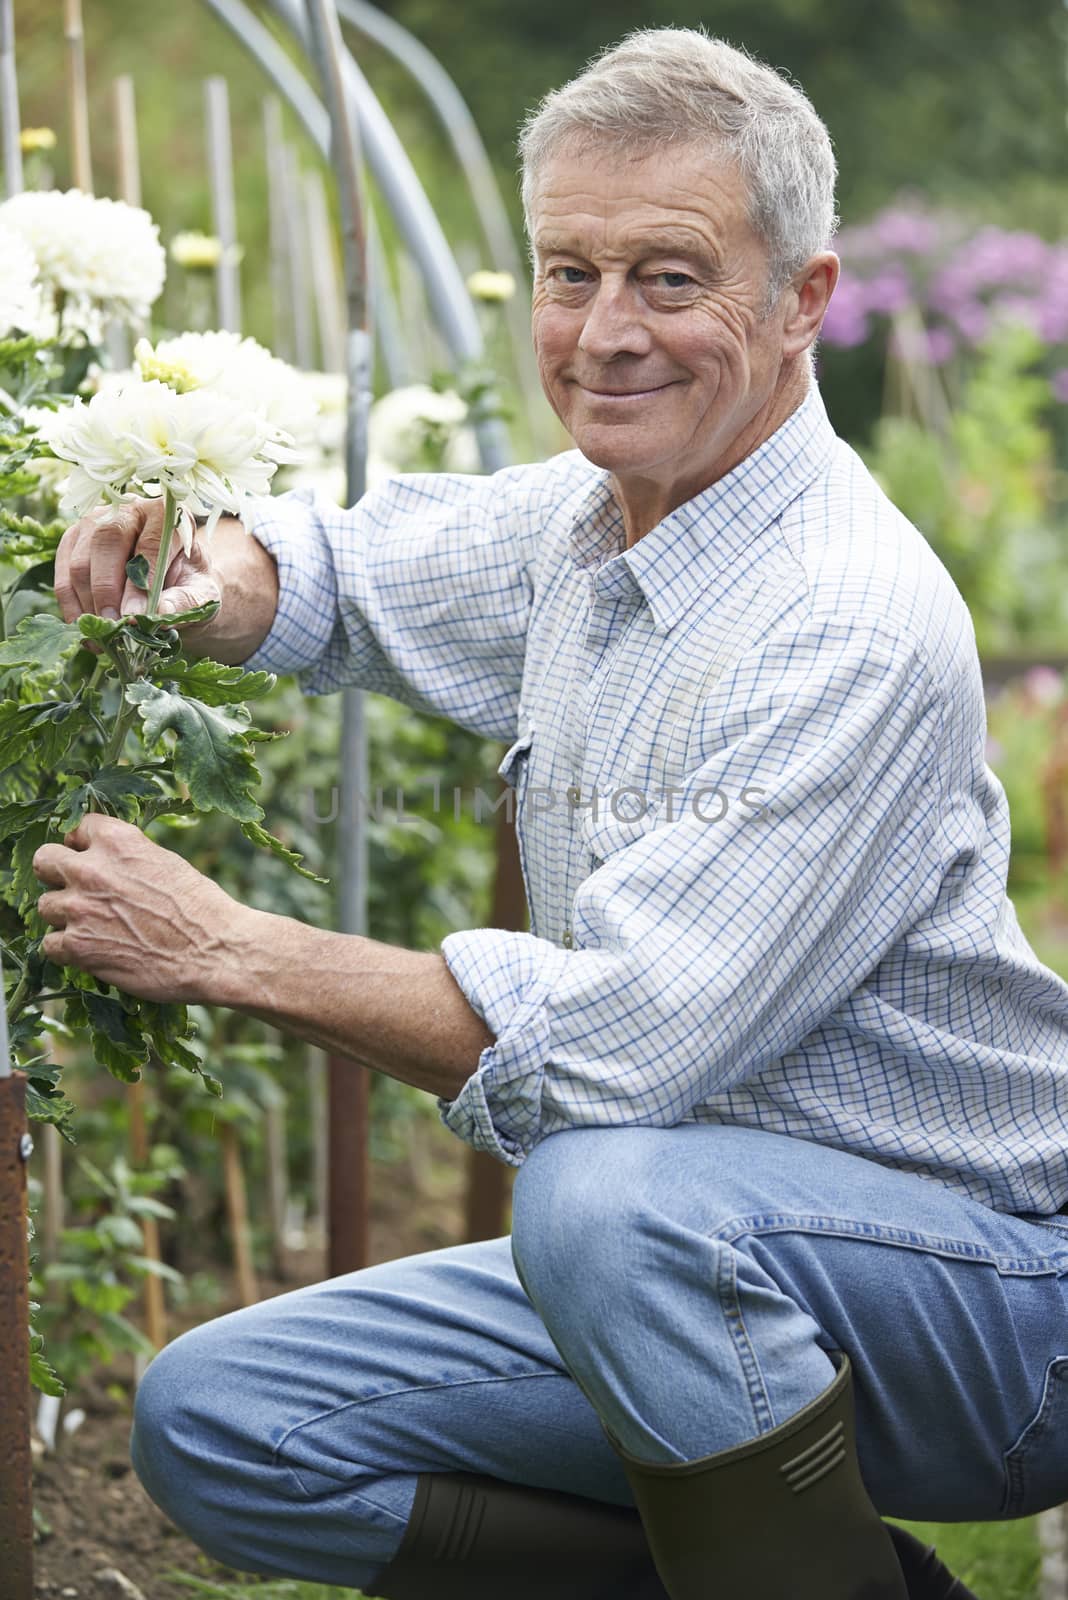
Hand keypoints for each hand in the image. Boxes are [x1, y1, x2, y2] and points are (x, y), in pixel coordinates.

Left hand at [33, 813, 245, 1004]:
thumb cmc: (201, 909)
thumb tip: (109, 863)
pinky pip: (50, 945)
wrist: (214, 951)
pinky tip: (92, 950)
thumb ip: (128, 858)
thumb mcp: (166, 863)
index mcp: (117, 841)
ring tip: (92, 927)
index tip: (91, 858)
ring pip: (45, 906)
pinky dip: (68, 950)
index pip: (79, 827)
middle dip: (57, 873)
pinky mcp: (77, 947)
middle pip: (44, 861)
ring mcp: (79, 908)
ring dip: (65, 916)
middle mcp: (91, 869)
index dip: (84, 845)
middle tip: (76, 890)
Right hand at [55, 497, 221, 625]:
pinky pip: (62, 577)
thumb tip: (158, 614)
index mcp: (166, 515)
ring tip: (104, 635)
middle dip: (107, 590)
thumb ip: (185, 602)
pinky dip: (72, 608)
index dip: (140, 583)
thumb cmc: (190, 584)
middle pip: (106, 542)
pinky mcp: (72, 543)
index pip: (149, 544)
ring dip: (88, 603)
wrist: (175, 580)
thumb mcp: (202, 595)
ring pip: (79, 561)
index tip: (135, 616)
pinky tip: (89, 632)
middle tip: (114, 625)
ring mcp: (93, 523)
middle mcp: (127, 510)